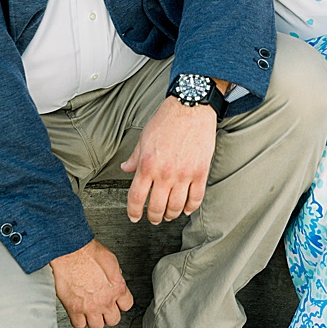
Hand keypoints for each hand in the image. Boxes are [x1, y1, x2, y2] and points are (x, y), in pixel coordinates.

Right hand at [50, 238, 134, 327]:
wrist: (68, 250)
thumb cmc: (86, 251)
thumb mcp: (110, 260)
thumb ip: (115, 276)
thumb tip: (115, 280)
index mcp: (117, 288)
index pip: (126, 305)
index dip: (120, 303)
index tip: (114, 301)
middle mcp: (105, 300)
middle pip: (113, 320)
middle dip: (107, 314)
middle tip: (101, 306)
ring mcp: (89, 306)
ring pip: (97, 326)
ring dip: (93, 319)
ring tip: (88, 310)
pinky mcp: (74, 308)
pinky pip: (78, 324)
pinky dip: (78, 320)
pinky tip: (77, 311)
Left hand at [122, 95, 216, 223]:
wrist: (190, 108)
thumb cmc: (166, 121)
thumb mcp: (143, 138)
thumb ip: (134, 158)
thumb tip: (125, 169)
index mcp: (147, 165)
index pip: (136, 197)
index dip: (133, 211)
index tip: (134, 217)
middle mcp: (165, 173)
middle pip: (156, 207)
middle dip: (153, 217)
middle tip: (153, 219)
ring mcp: (184, 174)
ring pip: (176, 207)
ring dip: (171, 214)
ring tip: (168, 215)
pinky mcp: (201, 172)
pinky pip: (196, 198)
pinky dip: (191, 207)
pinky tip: (186, 209)